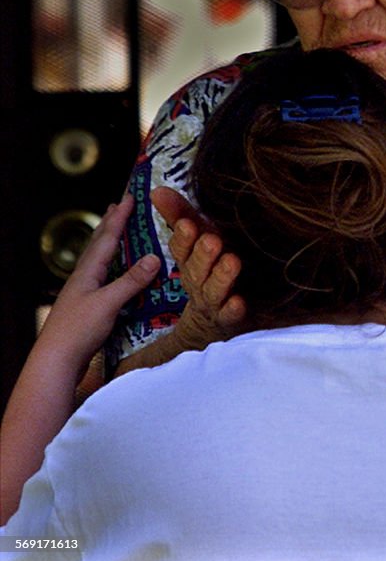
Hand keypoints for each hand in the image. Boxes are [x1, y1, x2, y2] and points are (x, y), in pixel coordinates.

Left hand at [37, 196, 159, 374]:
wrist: (55, 363)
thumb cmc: (78, 331)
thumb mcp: (108, 303)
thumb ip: (131, 281)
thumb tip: (154, 257)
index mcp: (87, 273)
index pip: (106, 238)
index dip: (118, 218)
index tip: (129, 197)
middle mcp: (84, 279)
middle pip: (98, 245)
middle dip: (110, 225)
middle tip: (118, 207)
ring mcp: (84, 294)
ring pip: (99, 262)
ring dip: (110, 245)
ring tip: (118, 234)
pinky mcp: (88, 309)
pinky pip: (104, 279)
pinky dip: (114, 268)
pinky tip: (118, 274)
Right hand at [152, 187, 245, 349]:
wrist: (212, 323)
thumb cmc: (209, 268)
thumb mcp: (197, 240)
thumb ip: (180, 215)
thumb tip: (157, 190)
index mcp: (189, 261)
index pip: (181, 249)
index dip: (183, 238)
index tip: (188, 224)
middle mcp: (198, 282)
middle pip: (196, 269)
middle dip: (203, 255)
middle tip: (212, 240)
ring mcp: (213, 302)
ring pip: (213, 291)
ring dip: (222, 277)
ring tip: (232, 261)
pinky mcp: (230, 318)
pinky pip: (230, 315)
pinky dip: (233, 309)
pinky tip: (239, 302)